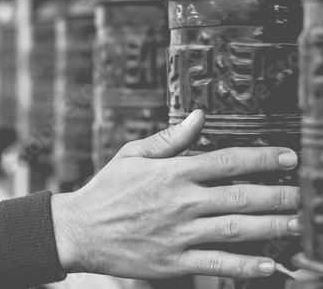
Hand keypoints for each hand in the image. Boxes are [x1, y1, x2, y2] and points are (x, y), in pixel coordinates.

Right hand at [51, 110, 300, 279]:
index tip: (288, 158)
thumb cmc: (107, 190)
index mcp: (173, 173)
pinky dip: (246, 265)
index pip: (228, 161)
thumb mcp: (131, 155)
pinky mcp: (174, 261)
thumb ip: (168, 139)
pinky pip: (218, 264)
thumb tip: (199, 117)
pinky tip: (269, 263)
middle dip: (278, 195)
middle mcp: (182, 202)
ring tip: (296, 223)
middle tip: (301, 195)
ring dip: (272, 226)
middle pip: (242, 197)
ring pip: (237, 229)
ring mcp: (180, 234)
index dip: (263, 159)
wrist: (80, 230)